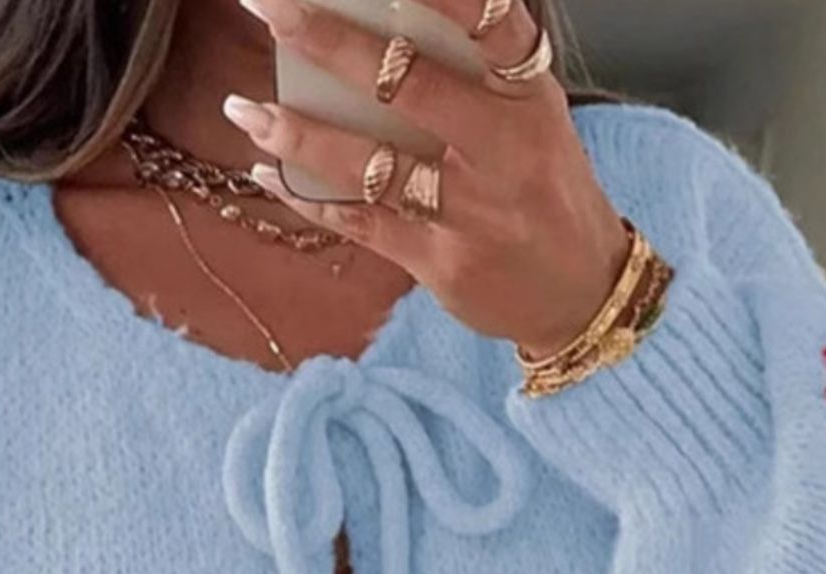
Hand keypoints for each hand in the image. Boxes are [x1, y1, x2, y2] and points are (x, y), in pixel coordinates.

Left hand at [223, 0, 630, 356]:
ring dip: (297, 135)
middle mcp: (500, 148)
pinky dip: (307, 197)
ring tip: (244, 109)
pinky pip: (360, 222)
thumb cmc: (542, 188)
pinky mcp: (439, 262)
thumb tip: (380, 24)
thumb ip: (470, 73)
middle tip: (269, 5)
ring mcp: (468, 210)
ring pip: (369, 162)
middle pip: (408, 84)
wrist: (580, 292)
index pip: (488, 23)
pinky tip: (266, 174)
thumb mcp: (531, 117)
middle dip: (329, 41)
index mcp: (527, 96)